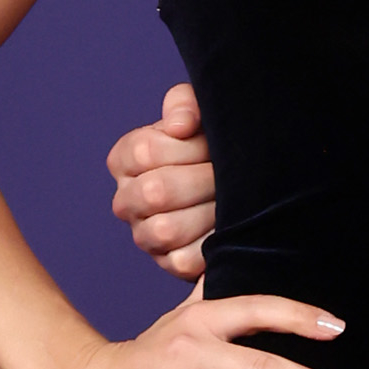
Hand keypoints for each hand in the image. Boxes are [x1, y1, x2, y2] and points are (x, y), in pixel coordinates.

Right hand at [108, 81, 216, 282]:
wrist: (242, 185)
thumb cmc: (212, 145)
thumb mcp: (200, 114)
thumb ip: (185, 104)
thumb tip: (180, 125)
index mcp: (125, 160)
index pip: (144, 152)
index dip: (187, 148)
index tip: (212, 145)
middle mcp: (126, 200)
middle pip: (154, 192)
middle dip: (202, 181)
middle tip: (227, 175)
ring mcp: (145, 236)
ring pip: (165, 230)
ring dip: (208, 213)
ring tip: (230, 200)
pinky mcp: (169, 264)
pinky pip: (183, 261)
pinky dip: (211, 244)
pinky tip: (227, 226)